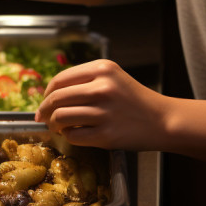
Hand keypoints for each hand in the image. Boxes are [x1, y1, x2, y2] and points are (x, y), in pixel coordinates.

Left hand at [34, 59, 167, 150]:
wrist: (163, 120)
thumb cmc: (135, 100)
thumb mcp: (113, 78)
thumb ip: (86, 80)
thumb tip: (51, 94)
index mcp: (102, 69)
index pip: (60, 79)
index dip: (47, 93)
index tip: (44, 101)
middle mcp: (102, 88)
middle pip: (56, 98)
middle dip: (44, 110)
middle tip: (42, 117)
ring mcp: (104, 112)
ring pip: (61, 117)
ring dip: (54, 124)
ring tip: (57, 127)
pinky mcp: (106, 135)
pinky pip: (73, 136)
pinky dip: (68, 136)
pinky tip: (73, 134)